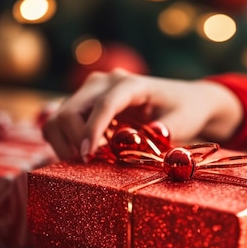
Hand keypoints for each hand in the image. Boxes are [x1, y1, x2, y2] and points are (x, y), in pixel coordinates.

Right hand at [42, 68, 242, 160]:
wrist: (185, 100)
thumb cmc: (186, 110)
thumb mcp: (183, 121)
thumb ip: (167, 128)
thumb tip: (152, 134)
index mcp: (131, 84)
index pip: (104, 105)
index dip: (92, 131)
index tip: (87, 156)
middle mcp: (106, 82)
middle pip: (71, 109)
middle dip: (73, 140)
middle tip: (88, 165)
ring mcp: (92, 91)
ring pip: (60, 116)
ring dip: (64, 142)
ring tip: (86, 161)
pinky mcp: (86, 103)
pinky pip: (61, 121)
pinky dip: (64, 140)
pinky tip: (86, 153)